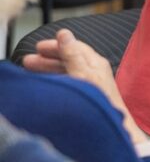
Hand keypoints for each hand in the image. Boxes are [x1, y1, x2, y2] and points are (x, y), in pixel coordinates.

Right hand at [23, 30, 147, 143]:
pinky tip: (47, 85)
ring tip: (30, 71)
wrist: (110, 127)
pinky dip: (56, 80)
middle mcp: (96, 71)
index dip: (57, 45)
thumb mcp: (82, 75)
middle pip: (70, 59)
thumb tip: (65, 34)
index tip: (38, 47)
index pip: (75, 47)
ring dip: (50, 69)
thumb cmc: (99, 102)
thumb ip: (72, 55)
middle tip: (28, 60)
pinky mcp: (88, 95)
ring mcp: (93, 83)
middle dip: (49, 58)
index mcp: (96, 63)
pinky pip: (70, 82)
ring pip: (68, 71)